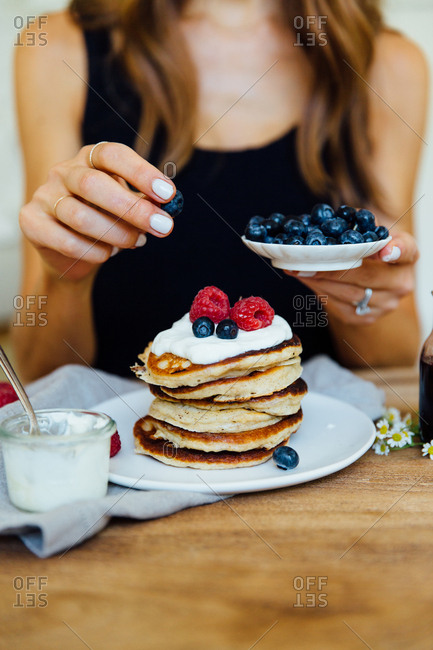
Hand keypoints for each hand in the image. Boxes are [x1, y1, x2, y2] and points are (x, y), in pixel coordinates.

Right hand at [19, 142, 175, 279]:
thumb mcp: (128, 209)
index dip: (141, 172)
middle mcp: (64, 171)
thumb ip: (144, 204)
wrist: (72, 253)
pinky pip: (66, 241)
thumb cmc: (105, 222)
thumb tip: (166, 209)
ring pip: (80, 216)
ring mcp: (45, 195)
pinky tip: (108, 254)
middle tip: (162, 227)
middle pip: (94, 184)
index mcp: (90, 158)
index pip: (113, 154)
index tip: (168, 194)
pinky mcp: (32, 222)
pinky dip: (94, 252)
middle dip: (133, 208)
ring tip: (136, 243)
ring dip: (116, 234)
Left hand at [285, 232, 418, 324]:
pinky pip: (338, 306)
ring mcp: (385, 304)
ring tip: (299, 269)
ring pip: (348, 293)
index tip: (385, 250)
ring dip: (320, 280)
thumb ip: (361, 225)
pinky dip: (319, 292)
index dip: (396, 250)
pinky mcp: (366, 318)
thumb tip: (339, 224)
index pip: (406, 251)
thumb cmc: (370, 248)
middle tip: (308, 260)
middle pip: (366, 275)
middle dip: (333, 267)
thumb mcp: (372, 232)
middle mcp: (401, 283)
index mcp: (408, 256)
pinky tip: (306, 280)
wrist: (371, 274)